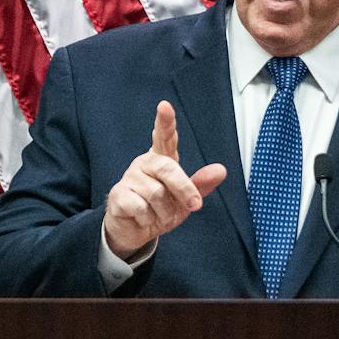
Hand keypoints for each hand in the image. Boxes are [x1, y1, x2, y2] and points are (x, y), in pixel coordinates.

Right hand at [102, 100, 226, 259]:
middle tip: (195, 205)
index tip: (164, 106)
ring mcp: (129, 178)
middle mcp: (145, 163)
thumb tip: (221, 170)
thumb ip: (201, 184)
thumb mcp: (185, 201)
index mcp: (162, 159)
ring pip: (156, 194)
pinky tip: (142, 218)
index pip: (164, 137)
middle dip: (184, 189)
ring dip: (163, 213)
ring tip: (157, 215)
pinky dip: (148, 220)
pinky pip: (141, 208)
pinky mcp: (118, 195)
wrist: (135, 232)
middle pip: (168, 169)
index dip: (165, 122)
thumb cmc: (161, 210)